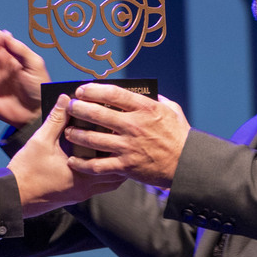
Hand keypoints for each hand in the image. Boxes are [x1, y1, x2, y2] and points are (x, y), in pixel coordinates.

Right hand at [9, 94, 123, 216]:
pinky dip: (102, 175)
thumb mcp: (40, 141)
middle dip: (120, 157)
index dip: (117, 144)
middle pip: (117, 174)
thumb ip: (56, 119)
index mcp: (81, 174)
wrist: (14, 196)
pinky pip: (99, 187)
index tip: (118, 130)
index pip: (110, 159)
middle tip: (120, 139)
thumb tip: (65, 99)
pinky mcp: (76, 197)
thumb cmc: (26, 171)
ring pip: (109, 183)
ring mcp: (82, 194)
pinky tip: (96, 162)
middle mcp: (86, 187)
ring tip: (111, 150)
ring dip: (113, 168)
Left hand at [64, 84, 190, 188]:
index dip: (92, 89)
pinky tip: (73, 160)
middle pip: (97, 113)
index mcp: (145, 108)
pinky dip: (82, 164)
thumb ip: (156, 99)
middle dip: (78, 108)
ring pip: (92, 138)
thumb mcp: (172, 110)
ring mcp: (128, 147)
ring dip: (75, 133)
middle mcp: (134, 126)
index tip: (82, 89)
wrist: (187, 165)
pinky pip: (98, 166)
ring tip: (68, 131)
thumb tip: (140, 91)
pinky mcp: (126, 166)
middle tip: (70, 107)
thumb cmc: (180, 136)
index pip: (112, 93)